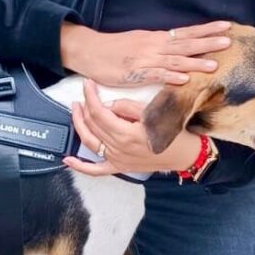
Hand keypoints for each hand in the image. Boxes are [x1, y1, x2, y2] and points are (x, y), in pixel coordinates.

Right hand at [60, 20, 230, 86]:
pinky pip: (156, 74)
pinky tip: (184, 78)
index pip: (186, 32)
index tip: (226, 26)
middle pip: (186, 43)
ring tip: (214, 64)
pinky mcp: (136, 73)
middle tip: (229, 40)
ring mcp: (146, 59)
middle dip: (208, 42)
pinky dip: (171, 75)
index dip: (207, 30)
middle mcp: (154, 45)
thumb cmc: (114, 48)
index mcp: (156, 38)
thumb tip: (179, 46)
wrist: (89, 50)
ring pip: (175, 59)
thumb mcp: (140, 41)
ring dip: (195, 61)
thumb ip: (159, 45)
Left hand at [63, 79, 201, 175]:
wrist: (186, 155)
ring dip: (79, 125)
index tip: (88, 84)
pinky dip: (80, 167)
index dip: (90, 96)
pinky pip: (96, 170)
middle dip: (84, 106)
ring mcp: (117, 160)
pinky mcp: (120, 167)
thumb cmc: (173, 132)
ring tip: (75, 110)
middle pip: (92, 124)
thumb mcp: (152, 113)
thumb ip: (126, 107)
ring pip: (89, 141)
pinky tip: (68, 160)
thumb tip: (107, 104)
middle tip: (83, 93)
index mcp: (125, 133)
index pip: (99, 111)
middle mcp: (117, 148)